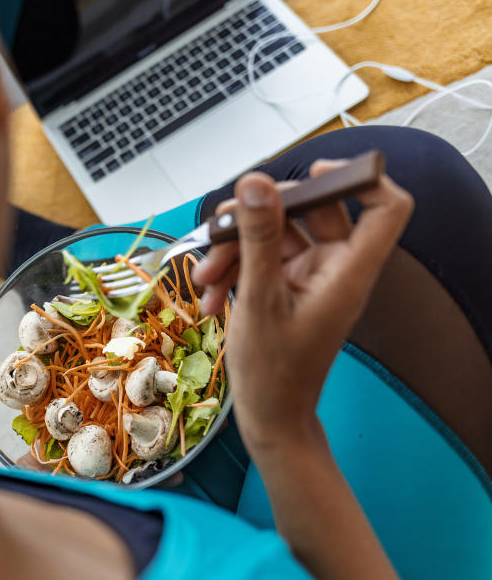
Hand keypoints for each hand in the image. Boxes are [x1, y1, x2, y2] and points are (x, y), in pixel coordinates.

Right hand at [193, 160, 412, 452]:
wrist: (268, 418)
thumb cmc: (273, 372)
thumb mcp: (260, 300)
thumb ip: (259, 239)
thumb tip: (257, 182)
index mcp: (348, 270)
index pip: (385, 207)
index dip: (358, 179)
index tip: (313, 170)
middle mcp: (334, 267)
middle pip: (311, 211)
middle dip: (259, 217)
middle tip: (221, 227)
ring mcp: (309, 275)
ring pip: (274, 233)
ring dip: (233, 249)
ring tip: (204, 279)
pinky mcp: (285, 285)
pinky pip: (260, 257)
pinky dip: (232, 269)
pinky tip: (210, 297)